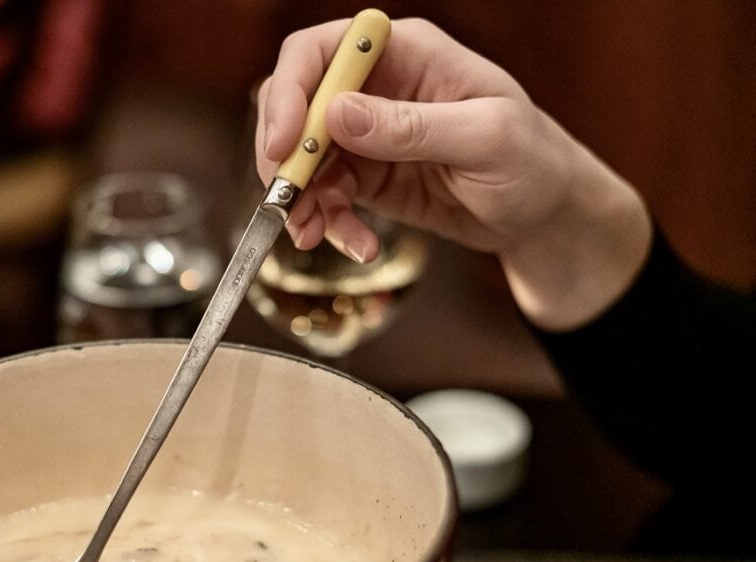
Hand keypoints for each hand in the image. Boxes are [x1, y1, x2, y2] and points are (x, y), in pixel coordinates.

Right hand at [257, 18, 650, 329]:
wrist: (543, 214)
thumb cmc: (532, 160)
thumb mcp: (485, 139)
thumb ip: (412, 126)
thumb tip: (338, 115)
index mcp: (405, 54)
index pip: (319, 52)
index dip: (289, 92)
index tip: (281, 145)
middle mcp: (376, 88)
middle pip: (295, 105)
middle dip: (284, 155)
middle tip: (287, 200)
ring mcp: (367, 134)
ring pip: (303, 158)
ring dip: (301, 200)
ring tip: (315, 236)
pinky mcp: (366, 177)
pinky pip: (326, 197)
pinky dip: (330, 224)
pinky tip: (358, 246)